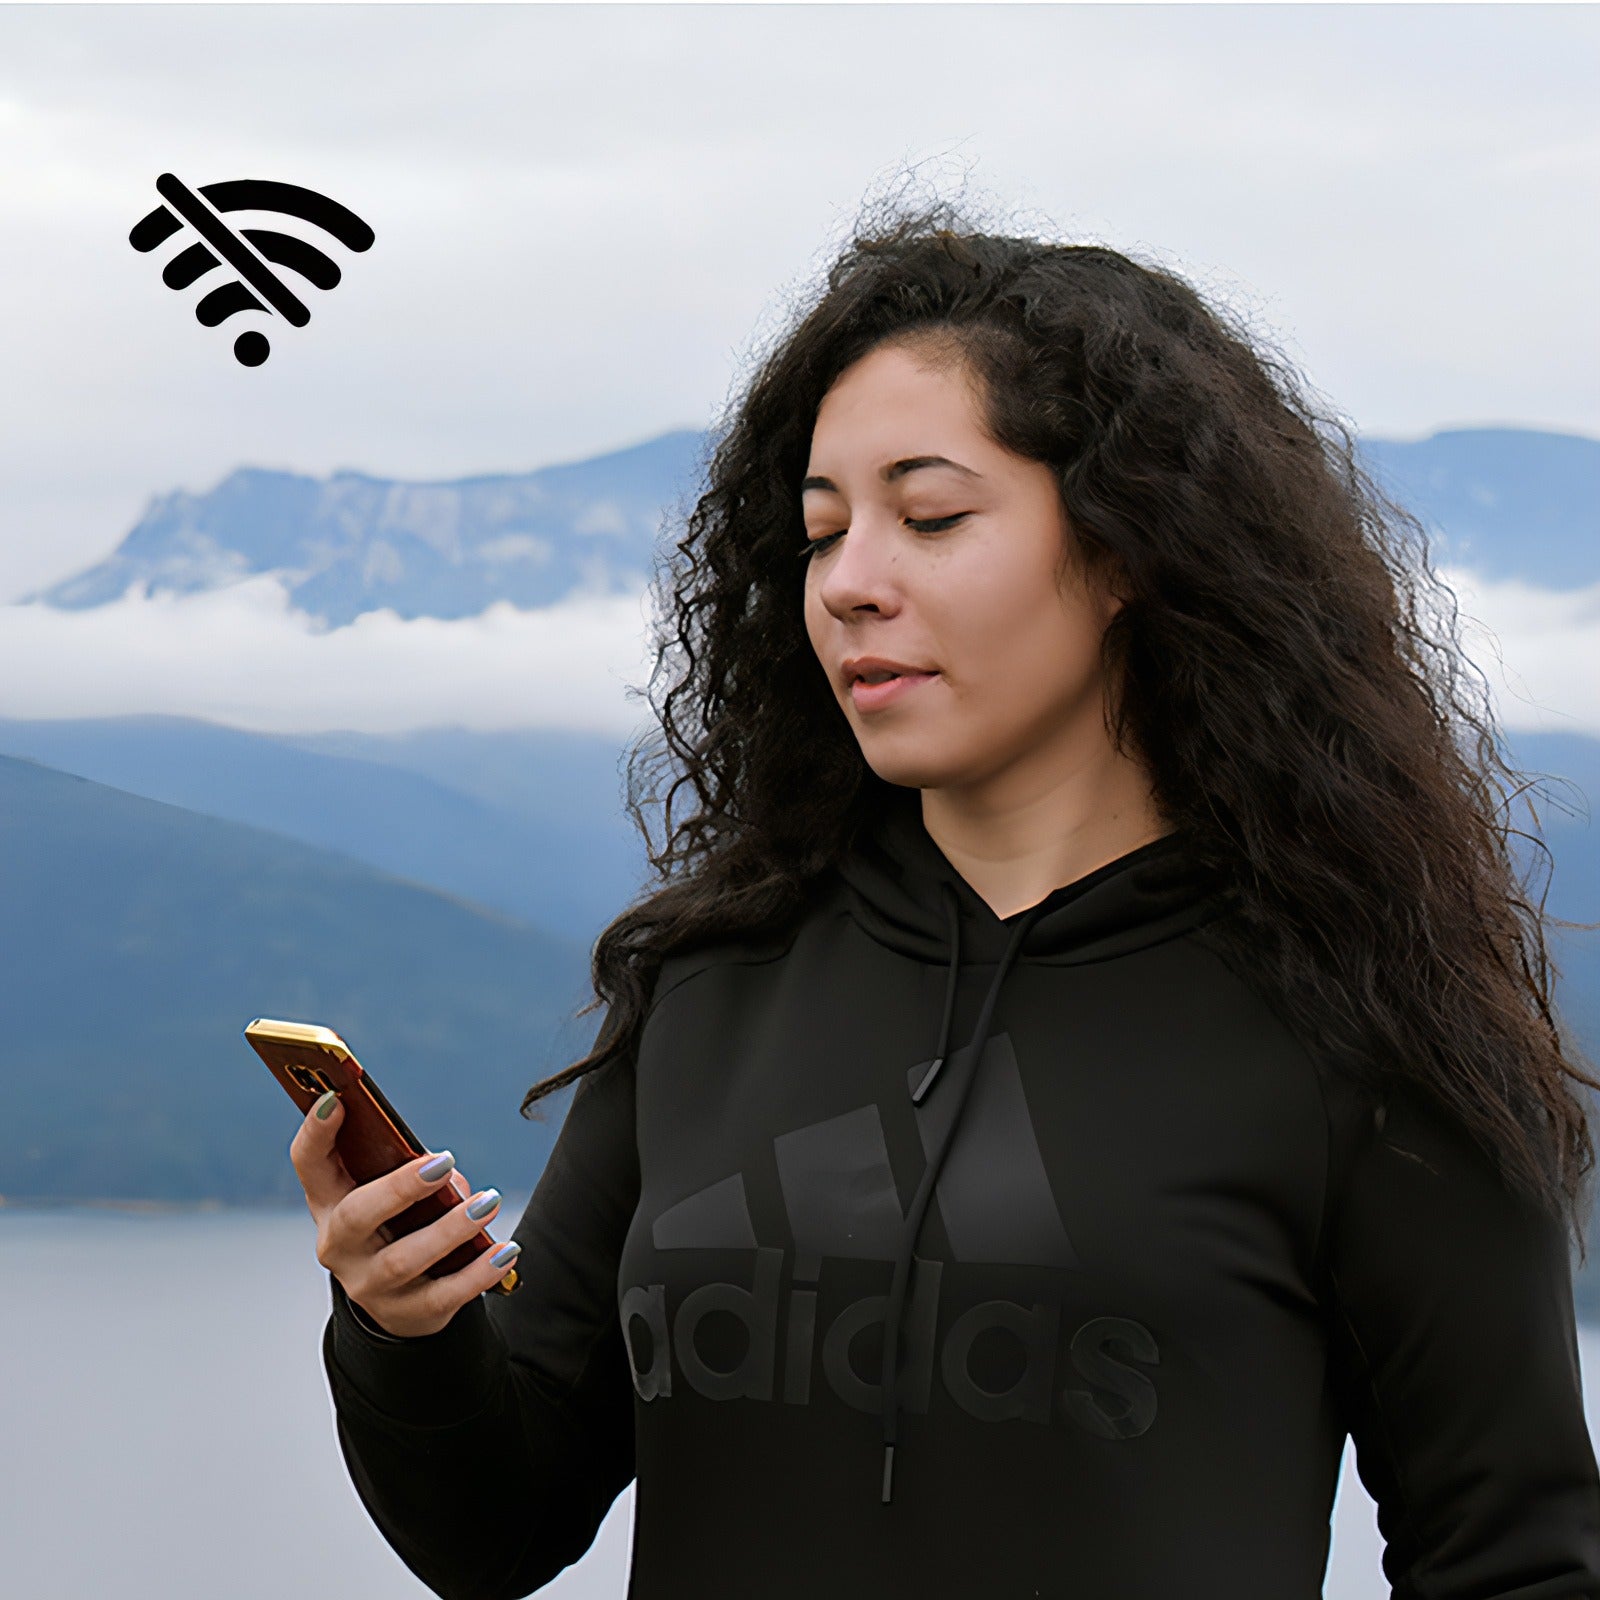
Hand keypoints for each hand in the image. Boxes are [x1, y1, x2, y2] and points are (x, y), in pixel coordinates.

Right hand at [288, 1091, 518, 1337]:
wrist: (403, 1300)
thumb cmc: (399, 1223)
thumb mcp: (393, 1194)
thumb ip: (413, 1173)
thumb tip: (448, 1174)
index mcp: (330, 1202)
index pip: (309, 1164)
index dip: (314, 1131)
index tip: (334, 1099)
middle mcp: (339, 1246)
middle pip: (357, 1216)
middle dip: (400, 1187)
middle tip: (444, 1162)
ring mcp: (369, 1286)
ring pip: (403, 1260)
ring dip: (450, 1229)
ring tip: (488, 1202)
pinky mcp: (407, 1313)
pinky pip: (445, 1295)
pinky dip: (479, 1272)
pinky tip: (506, 1250)